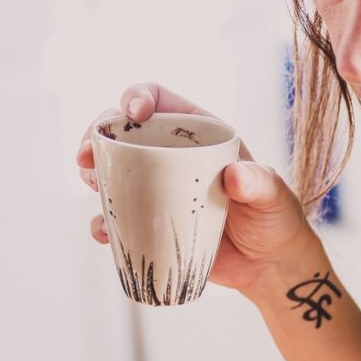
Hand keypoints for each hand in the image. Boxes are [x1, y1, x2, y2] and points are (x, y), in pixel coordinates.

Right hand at [75, 83, 317, 294]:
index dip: (137, 96)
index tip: (131, 111)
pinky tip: (104, 233)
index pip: (159, 100)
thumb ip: (259, 183)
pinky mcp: (149, 222)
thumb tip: (235, 177)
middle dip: (96, 136)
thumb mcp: (272, 196)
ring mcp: (155, 189)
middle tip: (85, 157)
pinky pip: (115, 218)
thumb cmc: (275, 218)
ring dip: (92, 175)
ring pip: (110, 171)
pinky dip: (103, 223)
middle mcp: (170, 155)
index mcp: (198, 133)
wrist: (268, 264)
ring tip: (94, 187)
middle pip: (121, 132)